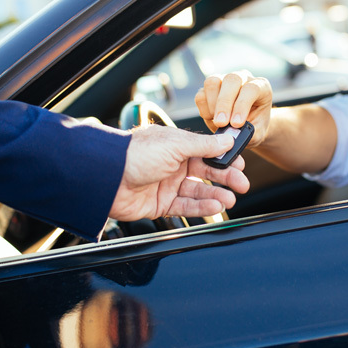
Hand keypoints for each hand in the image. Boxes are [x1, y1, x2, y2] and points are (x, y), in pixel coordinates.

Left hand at [110, 125, 250, 220]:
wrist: (105, 178)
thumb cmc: (135, 154)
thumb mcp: (175, 144)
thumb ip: (204, 145)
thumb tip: (227, 139)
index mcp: (176, 145)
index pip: (207, 151)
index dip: (224, 158)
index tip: (240, 163)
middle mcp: (172, 164)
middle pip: (206, 172)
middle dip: (225, 178)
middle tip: (242, 185)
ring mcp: (166, 185)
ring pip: (198, 192)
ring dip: (215, 195)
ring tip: (230, 199)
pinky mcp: (160, 204)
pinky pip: (185, 207)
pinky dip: (201, 208)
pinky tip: (215, 206)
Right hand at [194, 70, 272, 146]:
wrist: (247, 125)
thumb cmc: (255, 127)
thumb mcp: (258, 133)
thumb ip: (249, 133)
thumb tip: (232, 134)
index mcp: (261, 87)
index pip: (251, 89)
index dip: (242, 105)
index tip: (236, 124)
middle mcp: (243, 78)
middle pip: (231, 80)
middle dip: (224, 103)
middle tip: (221, 123)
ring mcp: (224, 80)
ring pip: (212, 82)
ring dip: (212, 105)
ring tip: (218, 122)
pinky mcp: (209, 89)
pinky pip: (201, 94)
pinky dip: (204, 109)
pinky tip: (212, 119)